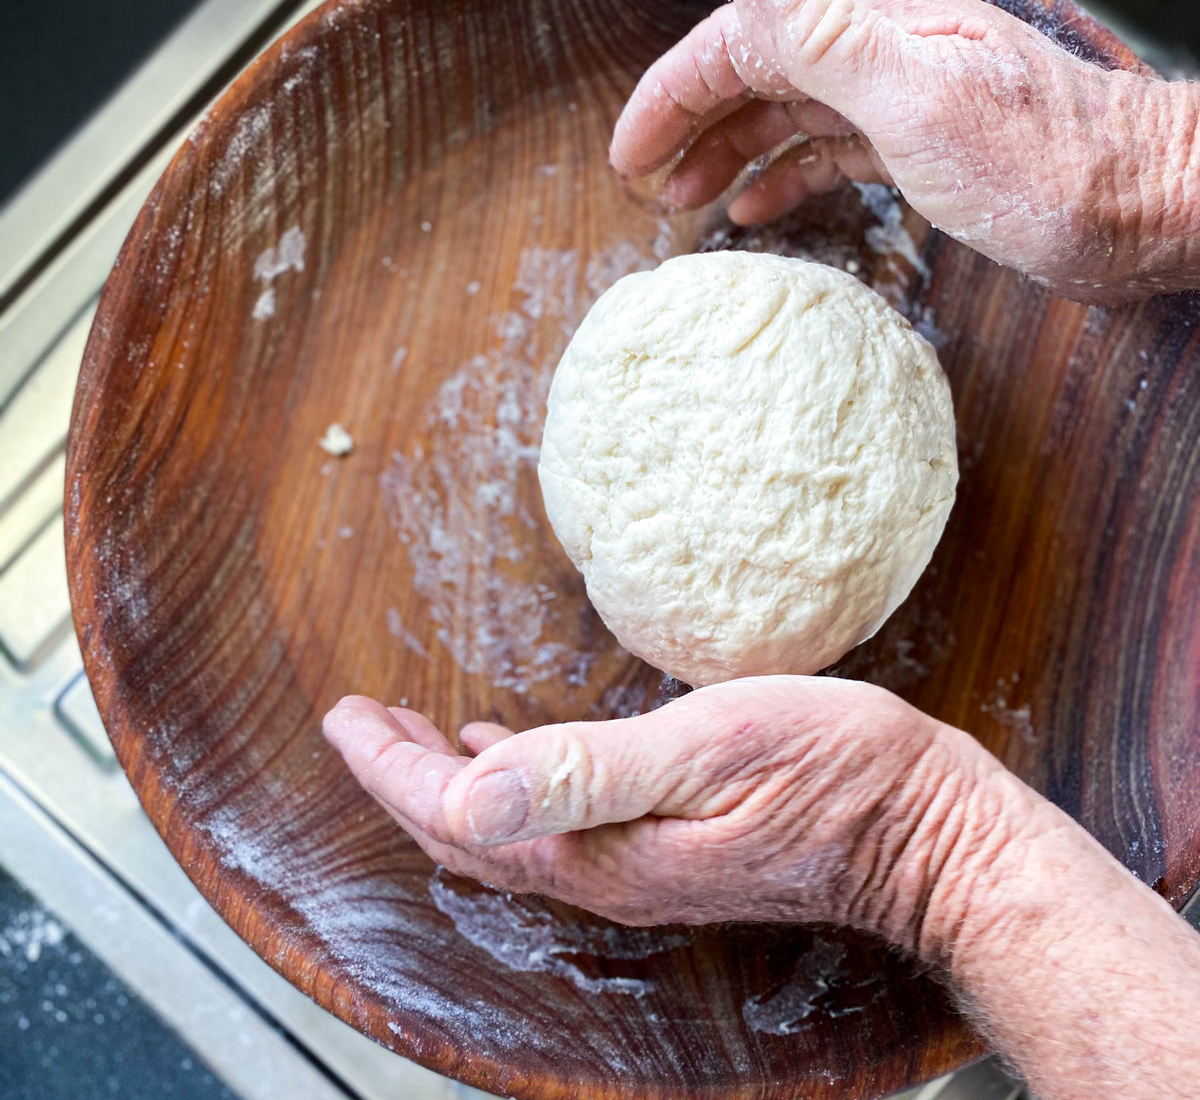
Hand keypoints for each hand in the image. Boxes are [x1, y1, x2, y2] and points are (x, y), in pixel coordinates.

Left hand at [323, 676, 978, 945]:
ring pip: (509, 828)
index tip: (346, 711)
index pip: (459, 816)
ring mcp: (639, 866)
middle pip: (471, 831)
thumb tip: (469, 793)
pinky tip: (510, 749)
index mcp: (601, 850)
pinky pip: (557, 822)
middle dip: (403, 776)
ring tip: (413, 734)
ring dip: (451, 781)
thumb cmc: (832, 775)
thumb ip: (586, 773)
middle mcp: (607, 872)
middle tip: (361, 717)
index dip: (391, 766)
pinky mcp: (668, 848)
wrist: (927, 836)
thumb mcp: (708, 751)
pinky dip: (511, 784)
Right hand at [610, 0, 1199, 302]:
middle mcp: (876, 56)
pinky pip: (826, 156)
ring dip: (729, 156)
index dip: (672, 95)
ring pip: (785, 121)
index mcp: (867, 31)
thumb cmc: (1037, 160)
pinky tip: (756, 210)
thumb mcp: (915, 93)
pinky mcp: (918, 152)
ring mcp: (897, 103)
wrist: (1136, 208)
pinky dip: (782, 178)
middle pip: (754, 78)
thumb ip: (822, 30)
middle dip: (689, 125)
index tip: (627, 153)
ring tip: (683, 202)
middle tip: (640, 180)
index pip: (739, 45)